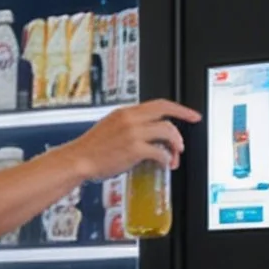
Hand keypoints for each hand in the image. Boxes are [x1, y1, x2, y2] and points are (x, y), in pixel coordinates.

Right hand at [66, 99, 199, 178]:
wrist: (77, 160)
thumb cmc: (90, 149)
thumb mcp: (109, 128)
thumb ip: (129, 126)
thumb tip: (148, 133)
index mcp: (124, 112)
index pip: (158, 104)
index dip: (179, 108)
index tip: (190, 114)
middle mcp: (130, 119)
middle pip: (166, 114)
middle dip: (182, 124)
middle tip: (185, 137)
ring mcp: (133, 133)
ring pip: (166, 131)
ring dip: (175, 144)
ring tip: (174, 155)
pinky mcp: (134, 149)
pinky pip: (160, 151)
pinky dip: (166, 158)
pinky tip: (164, 163)